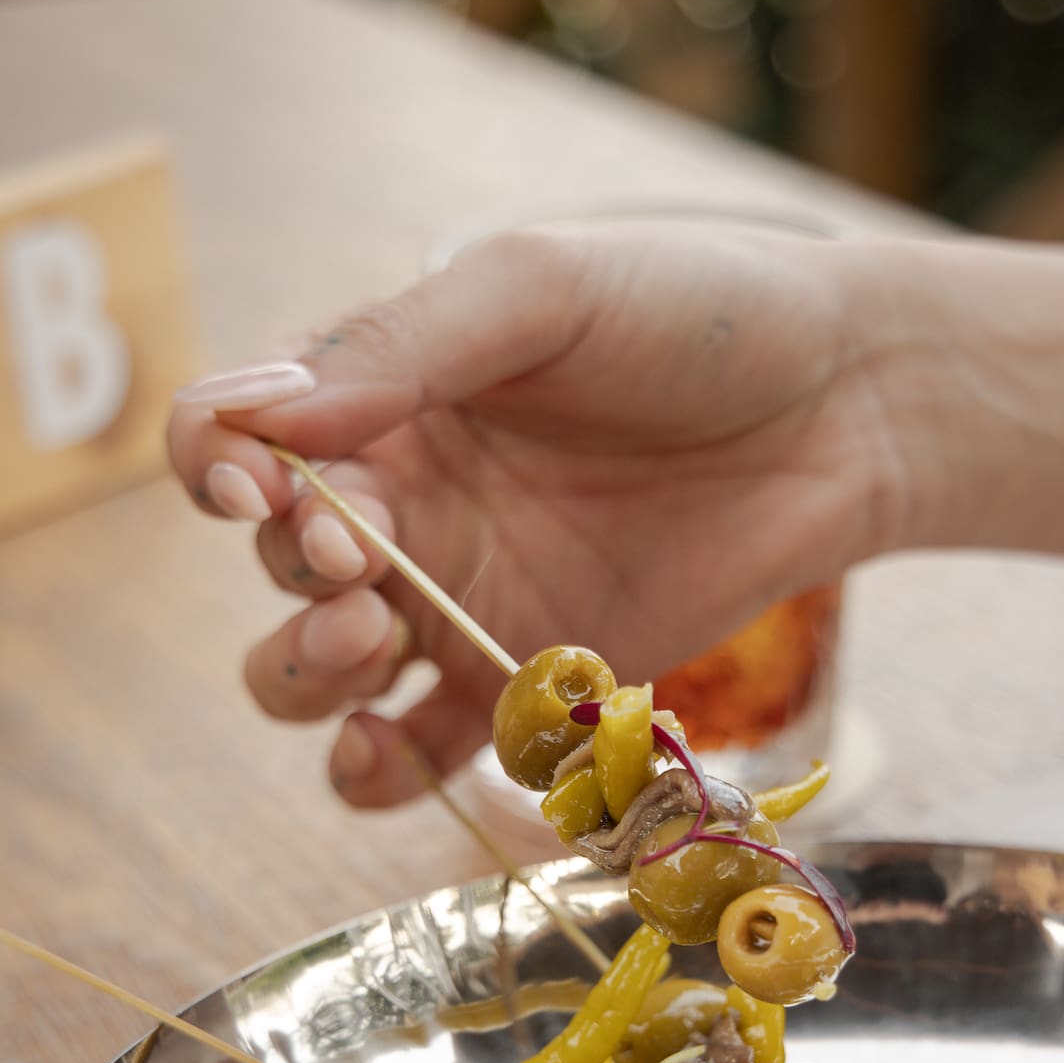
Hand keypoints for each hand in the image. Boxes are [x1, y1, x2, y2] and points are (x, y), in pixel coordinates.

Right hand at [168, 225, 905, 807]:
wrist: (845, 410)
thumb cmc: (701, 315)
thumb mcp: (545, 291)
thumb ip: (407, 345)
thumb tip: (267, 415)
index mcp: (385, 397)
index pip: (237, 442)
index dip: (218, 472)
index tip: (260, 490)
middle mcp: (405, 507)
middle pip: (275, 573)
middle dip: (291, 581)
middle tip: (361, 574)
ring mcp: (461, 605)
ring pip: (316, 675)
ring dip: (307, 677)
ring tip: (371, 645)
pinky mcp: (524, 691)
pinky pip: (415, 754)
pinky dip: (377, 771)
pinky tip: (387, 751)